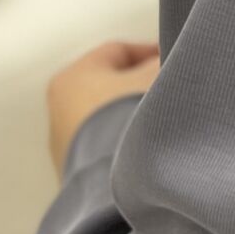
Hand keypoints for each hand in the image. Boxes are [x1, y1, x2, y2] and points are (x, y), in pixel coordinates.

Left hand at [46, 39, 160, 176]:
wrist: (107, 180)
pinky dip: (125, 143)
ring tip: (163, 122)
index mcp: (73, 76)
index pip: (119, 52)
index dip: (150, 52)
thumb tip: (169, 60)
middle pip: (111, 85)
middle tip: (169, 89)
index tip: (174, 59)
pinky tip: (148, 148)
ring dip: (133, 117)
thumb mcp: (151, 77)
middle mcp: (60, 107)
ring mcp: (65, 144)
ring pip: (109, 118)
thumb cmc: (125, 118)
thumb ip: (160, 63)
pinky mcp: (76, 172)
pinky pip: (107, 146)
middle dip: (140, 86)